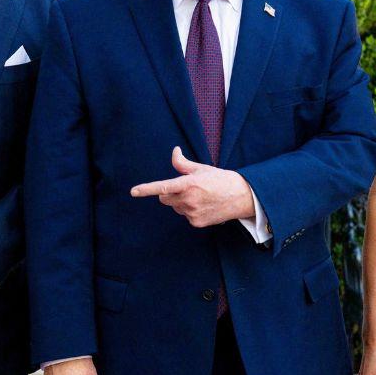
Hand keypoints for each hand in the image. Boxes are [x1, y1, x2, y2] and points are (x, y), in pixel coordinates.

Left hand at [130, 147, 254, 226]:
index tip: (134, 191)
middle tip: (186, 188)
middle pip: (164, 199)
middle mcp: (188, 200)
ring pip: (175, 207)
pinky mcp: (196, 222)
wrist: (242, 196)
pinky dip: (190, 211)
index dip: (146, 189)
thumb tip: (174, 151)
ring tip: (200, 197)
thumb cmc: (220, 179)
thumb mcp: (201, 169)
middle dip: (169, 194)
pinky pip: (185, 216)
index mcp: (188, 184)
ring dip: (180, 202)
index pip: (162, 187)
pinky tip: (204, 206)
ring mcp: (192, 213)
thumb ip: (182, 163)